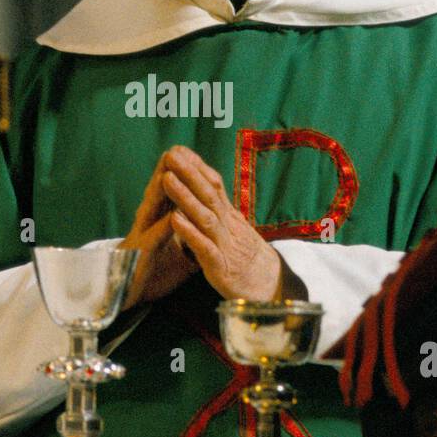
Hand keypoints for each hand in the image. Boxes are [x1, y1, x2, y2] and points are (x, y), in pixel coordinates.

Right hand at [118, 150, 199, 310]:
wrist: (126, 294)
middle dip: (168, 171)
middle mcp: (149, 223)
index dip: (179, 174)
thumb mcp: (176, 246)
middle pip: (160, 193)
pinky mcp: (142, 255)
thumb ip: (189, 230)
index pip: (170, 191)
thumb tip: (208, 221)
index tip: (189, 152)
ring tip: (168, 171)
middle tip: (177, 150)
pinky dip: (164, 228)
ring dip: (161, 191)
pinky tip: (172, 217)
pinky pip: (155, 239)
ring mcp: (143, 236)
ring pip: (153, 209)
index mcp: (157, 218)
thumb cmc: (152, 267)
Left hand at [161, 145, 299, 301]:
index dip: (197, 168)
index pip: (214, 186)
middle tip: (171, 155)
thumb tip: (206, 189)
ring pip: (205, 216)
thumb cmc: (245, 256)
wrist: (269, 286)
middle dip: (189, 174)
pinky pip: (203, 247)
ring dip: (185, 197)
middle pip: (208, 195)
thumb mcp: (233, 229)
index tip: (179, 150)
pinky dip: (189, 232)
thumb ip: (219, 210)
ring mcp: (224, 244)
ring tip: (167, 179)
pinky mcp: (220, 265)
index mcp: (228, 216)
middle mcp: (227, 225)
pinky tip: (174, 220)